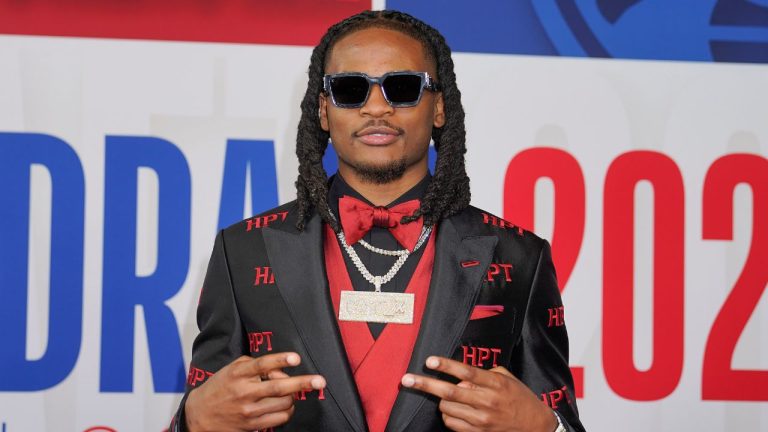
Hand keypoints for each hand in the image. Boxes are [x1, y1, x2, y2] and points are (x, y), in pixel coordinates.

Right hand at [184, 353, 325, 431]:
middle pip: (279, 387)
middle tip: (319, 381)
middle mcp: (244, 392)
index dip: (280, 360)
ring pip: (283, 404)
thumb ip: (254, 364)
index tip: (296, 358)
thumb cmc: (220, 387)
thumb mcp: (232, 369)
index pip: (261, 365)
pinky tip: (285, 405)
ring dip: (293, 396)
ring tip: (292, 392)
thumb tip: (279, 367)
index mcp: (238, 374)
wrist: (200, 416)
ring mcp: (249, 411)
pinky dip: (288, 411)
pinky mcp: (253, 425)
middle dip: (302, 383)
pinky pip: (280, 419)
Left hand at [401, 356, 555, 431]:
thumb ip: (484, 374)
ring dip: (442, 400)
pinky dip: (448, 414)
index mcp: (495, 384)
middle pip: (449, 392)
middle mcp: (487, 402)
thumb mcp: (507, 379)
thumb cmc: (520, 398)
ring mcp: (481, 420)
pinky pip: (451, 423)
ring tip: (449, 396)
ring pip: (446, 407)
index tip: (429, 360)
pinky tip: (455, 409)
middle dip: (425, 385)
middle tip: (406, 379)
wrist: (536, 427)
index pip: (466, 372)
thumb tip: (461, 375)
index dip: (446, 366)